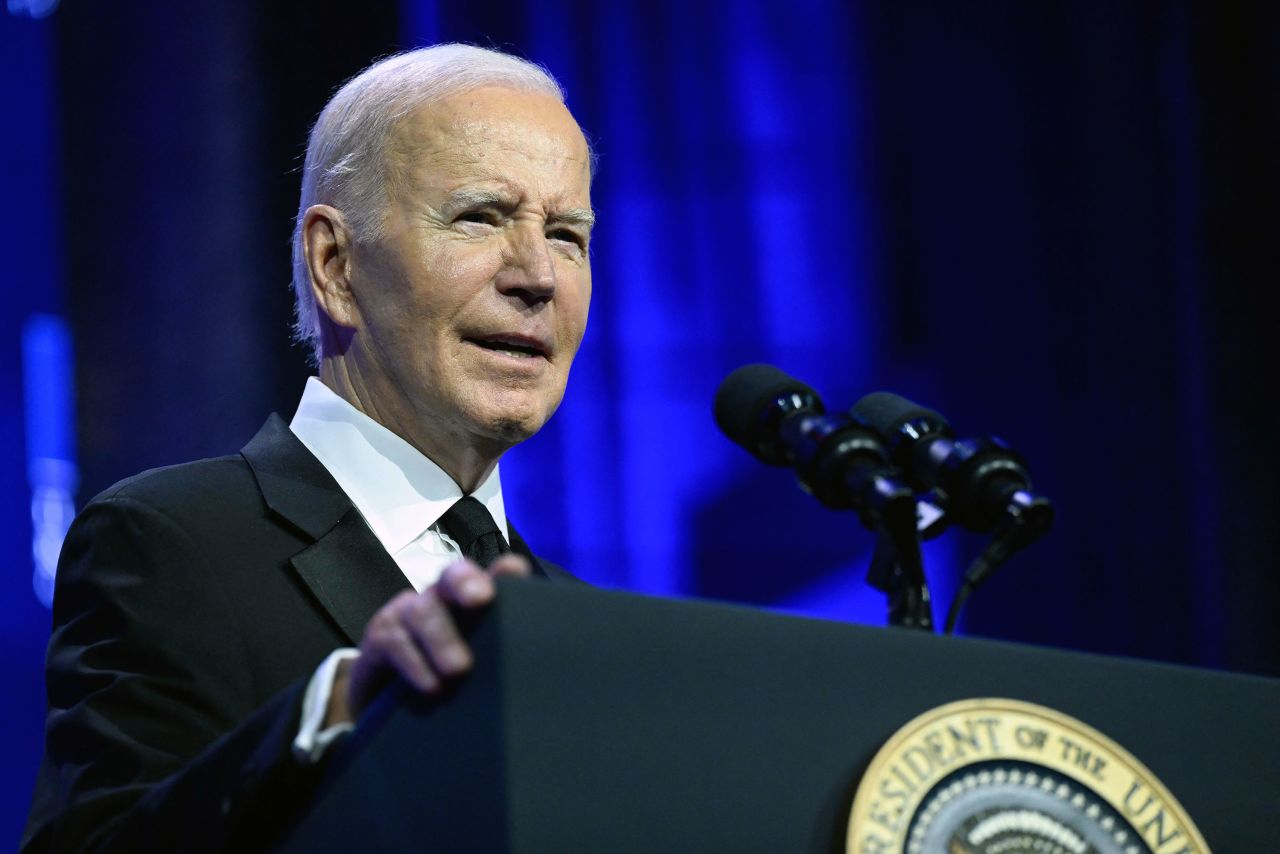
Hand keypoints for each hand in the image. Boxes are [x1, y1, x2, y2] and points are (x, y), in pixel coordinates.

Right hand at [325, 553, 530, 726]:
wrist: (386, 699)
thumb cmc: (445, 676)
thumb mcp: (478, 664)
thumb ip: (502, 655)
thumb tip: (539, 673)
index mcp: (468, 599)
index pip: (489, 576)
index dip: (501, 570)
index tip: (516, 570)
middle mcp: (438, 597)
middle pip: (451, 577)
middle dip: (465, 582)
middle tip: (481, 599)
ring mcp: (406, 612)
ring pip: (423, 611)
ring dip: (441, 638)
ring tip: (459, 669)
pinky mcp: (381, 635)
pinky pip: (395, 642)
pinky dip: (415, 664)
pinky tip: (431, 687)